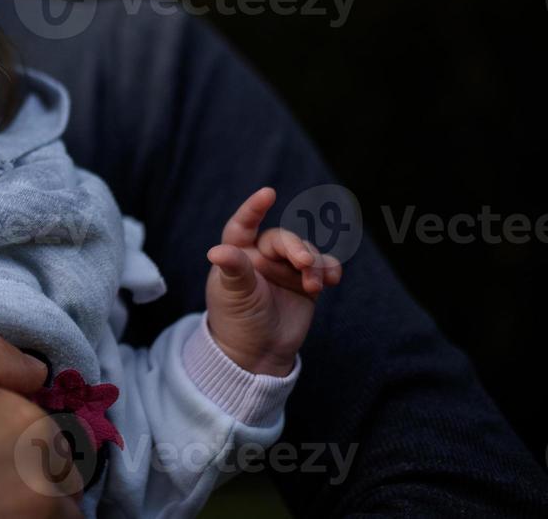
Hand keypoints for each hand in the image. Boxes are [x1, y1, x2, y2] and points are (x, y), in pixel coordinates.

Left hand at [205, 187, 342, 376]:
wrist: (258, 353)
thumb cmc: (236, 320)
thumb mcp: (233, 294)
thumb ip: (233, 269)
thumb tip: (216, 251)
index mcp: (237, 253)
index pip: (243, 225)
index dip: (254, 209)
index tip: (268, 193)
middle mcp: (261, 257)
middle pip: (282, 240)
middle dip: (296, 247)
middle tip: (303, 263)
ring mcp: (285, 270)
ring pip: (306, 252)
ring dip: (314, 263)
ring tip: (314, 283)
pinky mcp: (306, 284)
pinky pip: (322, 268)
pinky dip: (329, 269)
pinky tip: (332, 278)